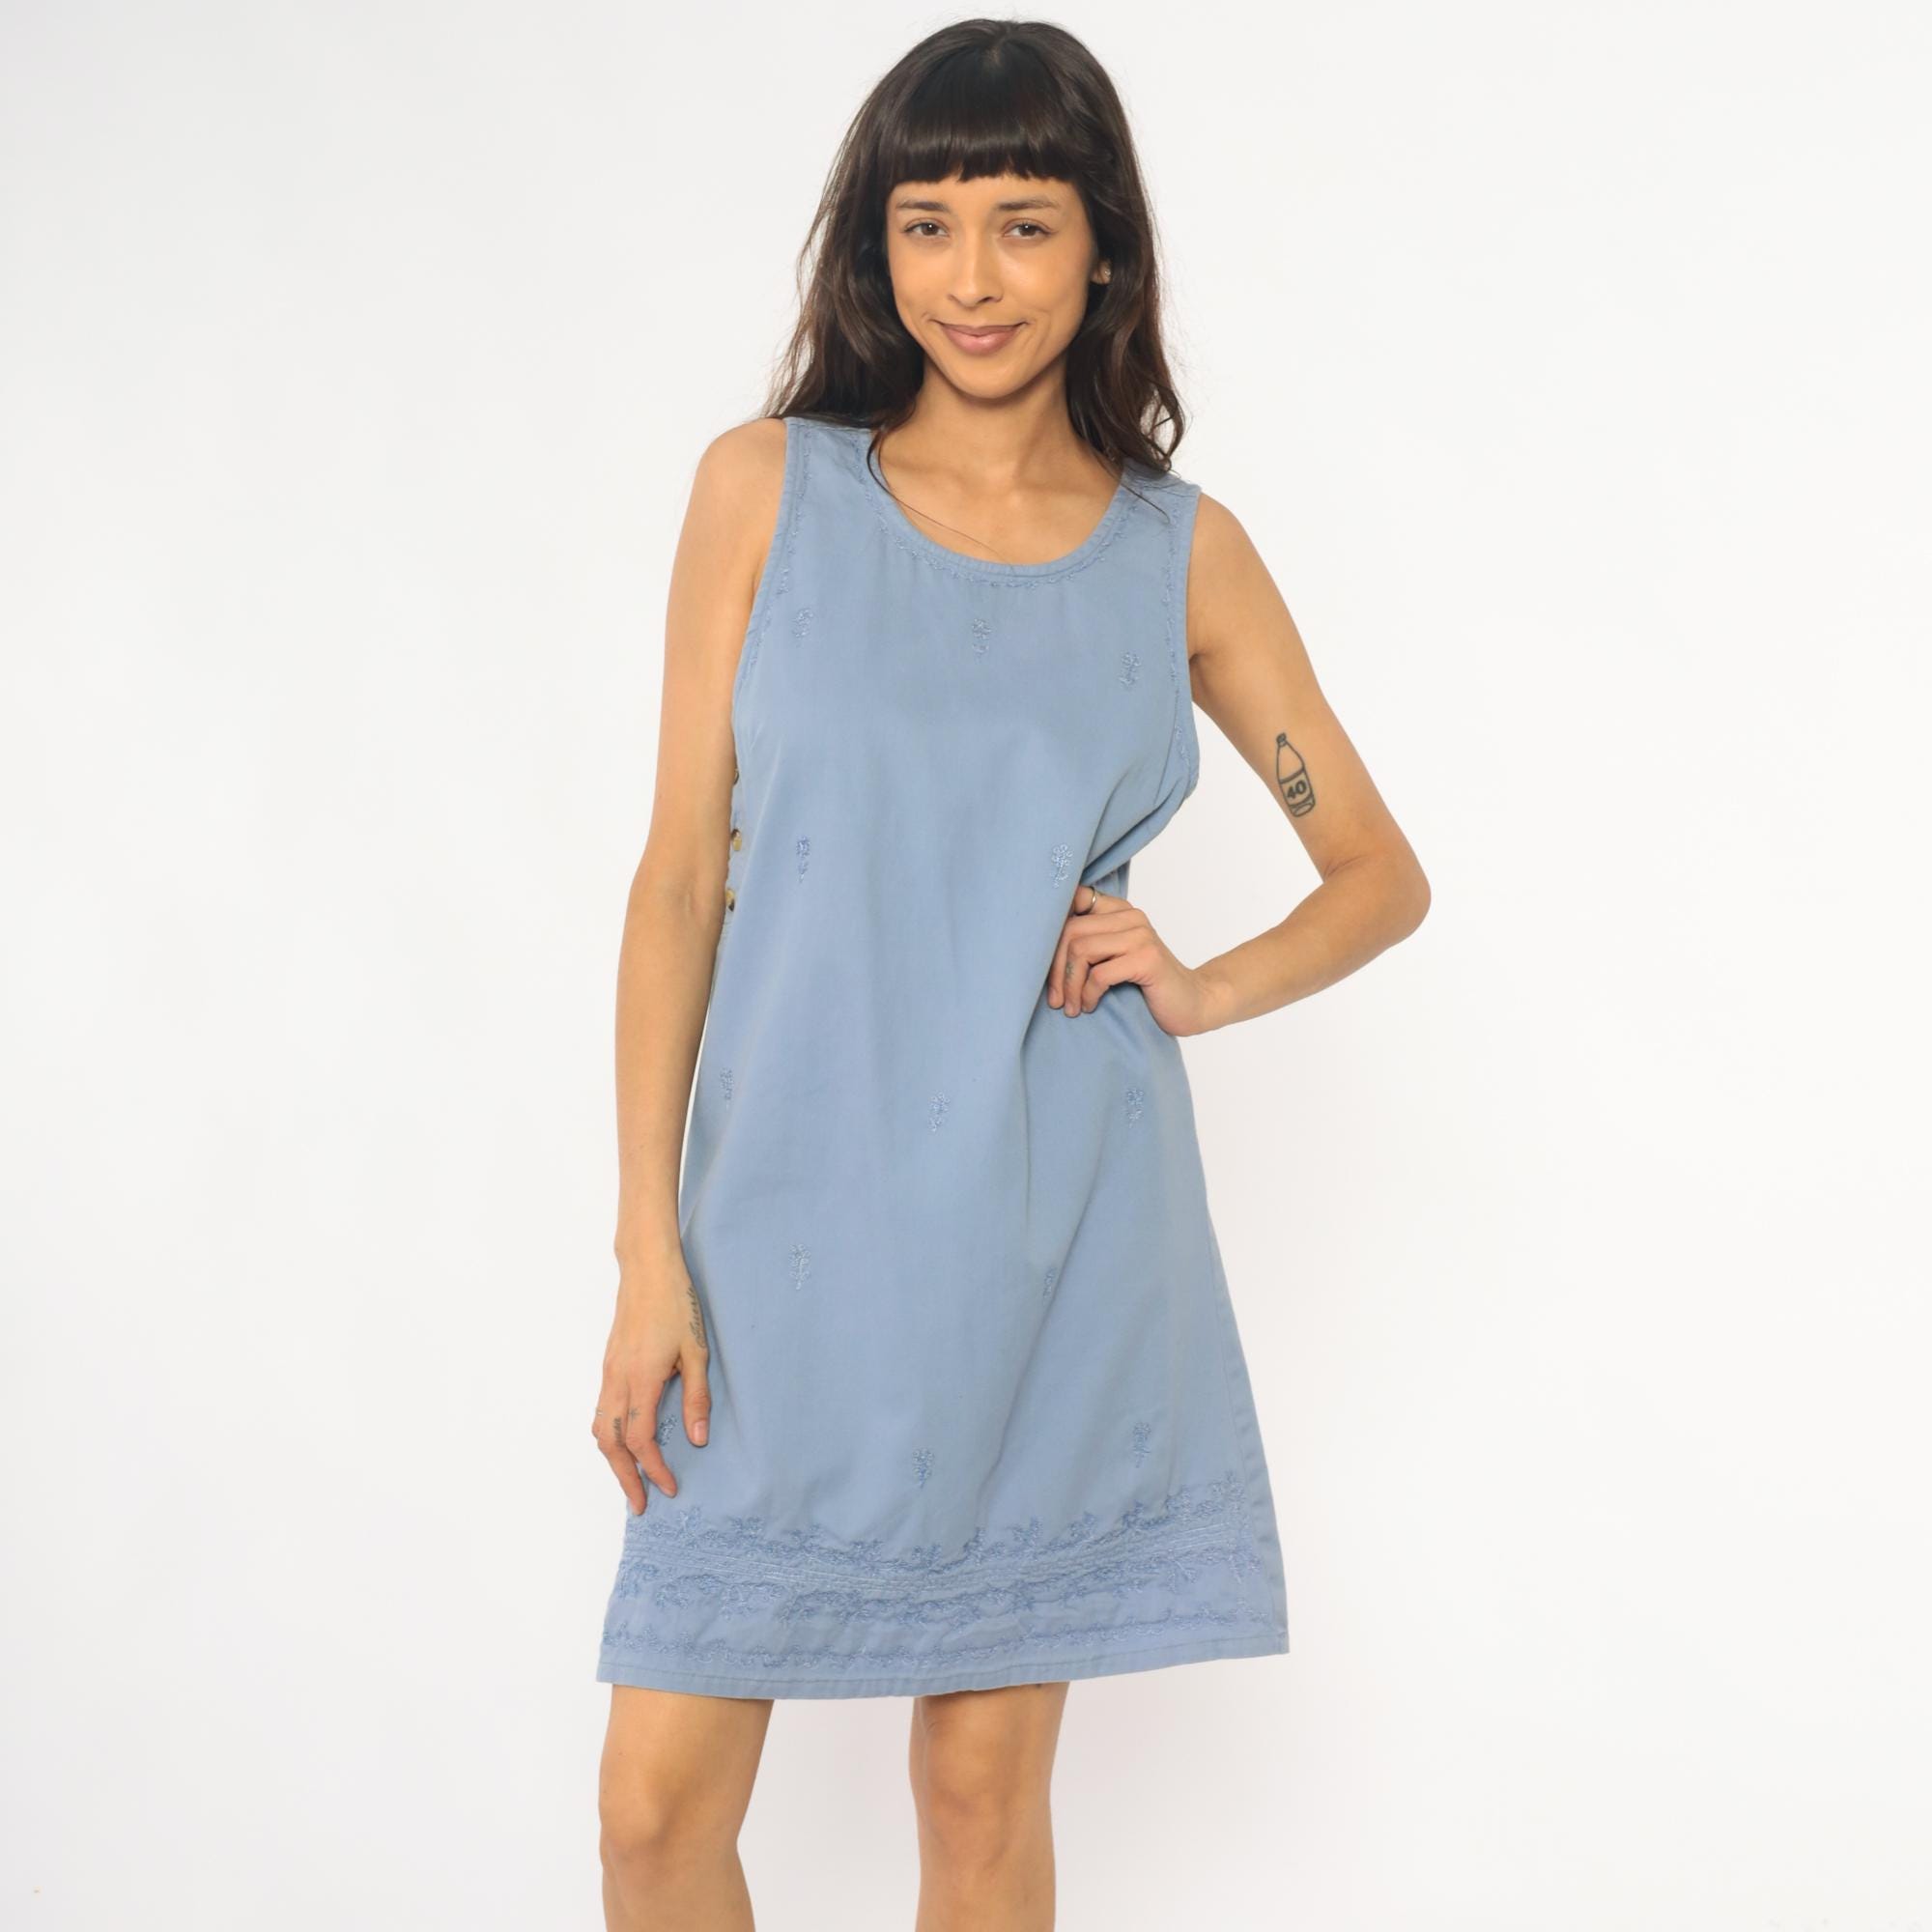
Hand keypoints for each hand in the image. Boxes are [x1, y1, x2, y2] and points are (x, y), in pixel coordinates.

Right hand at [593, 1253, 711, 1514]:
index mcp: (641, 1379)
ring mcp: (609, 1373)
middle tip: (640, 1504)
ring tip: (631, 1479)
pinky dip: (610, 1436)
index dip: (654, 1469)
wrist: (648, 1270)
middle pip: (611, 1442)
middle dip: (624, 1477)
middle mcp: (617, 1380)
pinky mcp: (608, 1365)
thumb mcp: (697, 1350)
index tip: (669, 1488)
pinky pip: (601, 1411)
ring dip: (613, 1459)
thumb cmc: (676, 1304)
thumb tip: (697, 1439)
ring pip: (601, 1428)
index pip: (641, 1439)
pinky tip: (626, 1442)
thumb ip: (697, 1396)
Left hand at [1044, 883, 1219, 1036]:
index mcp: (1120, 910)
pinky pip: (1099, 974)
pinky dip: (1088, 994)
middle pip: (1070, 932)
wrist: (1192, 1004)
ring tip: (1071, 1007)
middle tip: (1055, 999)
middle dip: (1055, 969)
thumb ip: (1089, 944)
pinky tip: (1090, 1007)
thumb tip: (1037, 951)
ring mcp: (1140, 936)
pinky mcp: (1147, 959)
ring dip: (1070, 985)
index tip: (1040, 963)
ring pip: (1081, 951)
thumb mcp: (1114, 959)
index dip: (1050, 931)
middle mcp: (1131, 917)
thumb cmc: (1147, 985)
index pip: (1071, 903)